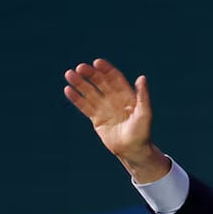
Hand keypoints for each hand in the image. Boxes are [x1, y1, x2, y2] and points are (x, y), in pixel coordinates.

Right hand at [64, 59, 169, 181]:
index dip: (106, 70)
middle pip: (100, 82)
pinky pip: (85, 106)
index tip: (97, 62)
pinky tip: (68, 89)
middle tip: (79, 67)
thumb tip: (142, 77)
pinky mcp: (97, 119)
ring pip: (90, 92)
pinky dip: (77, 98)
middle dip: (90, 74)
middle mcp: (114, 99)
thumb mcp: (145, 113)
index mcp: (126, 95)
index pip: (114, 78)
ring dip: (80, 83)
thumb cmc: (142, 133)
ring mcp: (104, 108)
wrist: (132, 151)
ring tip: (69, 74)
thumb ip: (143, 96)